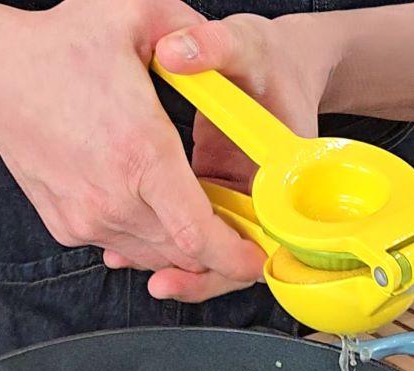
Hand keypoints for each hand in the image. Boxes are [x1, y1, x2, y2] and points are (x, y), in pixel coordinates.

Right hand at [0, 0, 264, 280]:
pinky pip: (121, 245)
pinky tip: (148, 203)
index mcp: (141, 155)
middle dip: (216, 250)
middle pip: (182, 253)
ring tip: (193, 211)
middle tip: (235, 228)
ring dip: (180, 243)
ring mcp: (86, 218)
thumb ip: (192, 27)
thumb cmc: (58, 47)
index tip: (255, 257)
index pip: (199, 236)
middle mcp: (113, 199)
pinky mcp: (67, 225)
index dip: (235, 257)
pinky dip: (144, 236)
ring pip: (153, 254)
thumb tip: (220, 49)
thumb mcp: (136, 13)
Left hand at [145, 13, 336, 300]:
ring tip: (128, 261)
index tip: (206, 263)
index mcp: (289, 172)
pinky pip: (191, 228)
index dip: (242, 257)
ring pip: (209, 248)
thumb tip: (177, 51)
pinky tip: (124, 243)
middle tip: (163, 282)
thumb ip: (216, 46)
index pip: (273, 234)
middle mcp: (266, 196)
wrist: (276, 66)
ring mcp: (236, 199)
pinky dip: (160, 237)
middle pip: (237, 254)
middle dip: (200, 273)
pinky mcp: (212, 195)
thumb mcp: (246, 44)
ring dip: (173, 260)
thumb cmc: (270, 59)